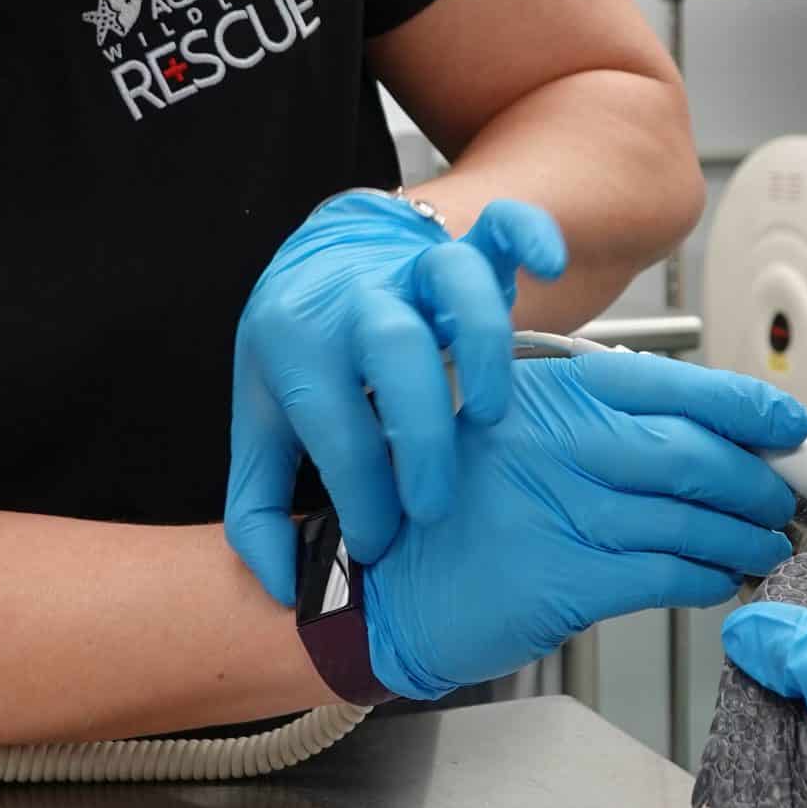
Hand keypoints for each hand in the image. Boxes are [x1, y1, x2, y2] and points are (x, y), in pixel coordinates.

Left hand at [228, 191, 568, 602]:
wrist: (319, 258)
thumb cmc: (300, 354)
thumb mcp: (261, 422)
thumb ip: (257, 506)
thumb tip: (280, 583)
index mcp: (296, 344)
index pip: (334, 425)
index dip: (361, 497)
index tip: (382, 542)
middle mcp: (356, 299)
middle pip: (393, 346)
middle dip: (419, 433)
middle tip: (435, 504)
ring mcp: (413, 266)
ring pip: (455, 280)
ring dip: (484, 345)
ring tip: (495, 415)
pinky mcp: (463, 244)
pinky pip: (502, 224)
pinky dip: (530, 236)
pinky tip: (549, 269)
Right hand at [364, 354, 806, 699]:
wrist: (384, 585)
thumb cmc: (457, 506)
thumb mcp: (517, 431)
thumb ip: (600, 424)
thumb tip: (710, 433)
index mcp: (552, 392)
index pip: (675, 387)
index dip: (748, 407)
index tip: (789, 425)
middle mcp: (559, 443)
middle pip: (697, 454)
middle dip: (758, 481)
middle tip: (783, 498)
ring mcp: (562, 511)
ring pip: (692, 520)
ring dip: (745, 536)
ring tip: (763, 542)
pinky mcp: (565, 580)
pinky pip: (667, 576)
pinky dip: (709, 577)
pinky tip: (721, 577)